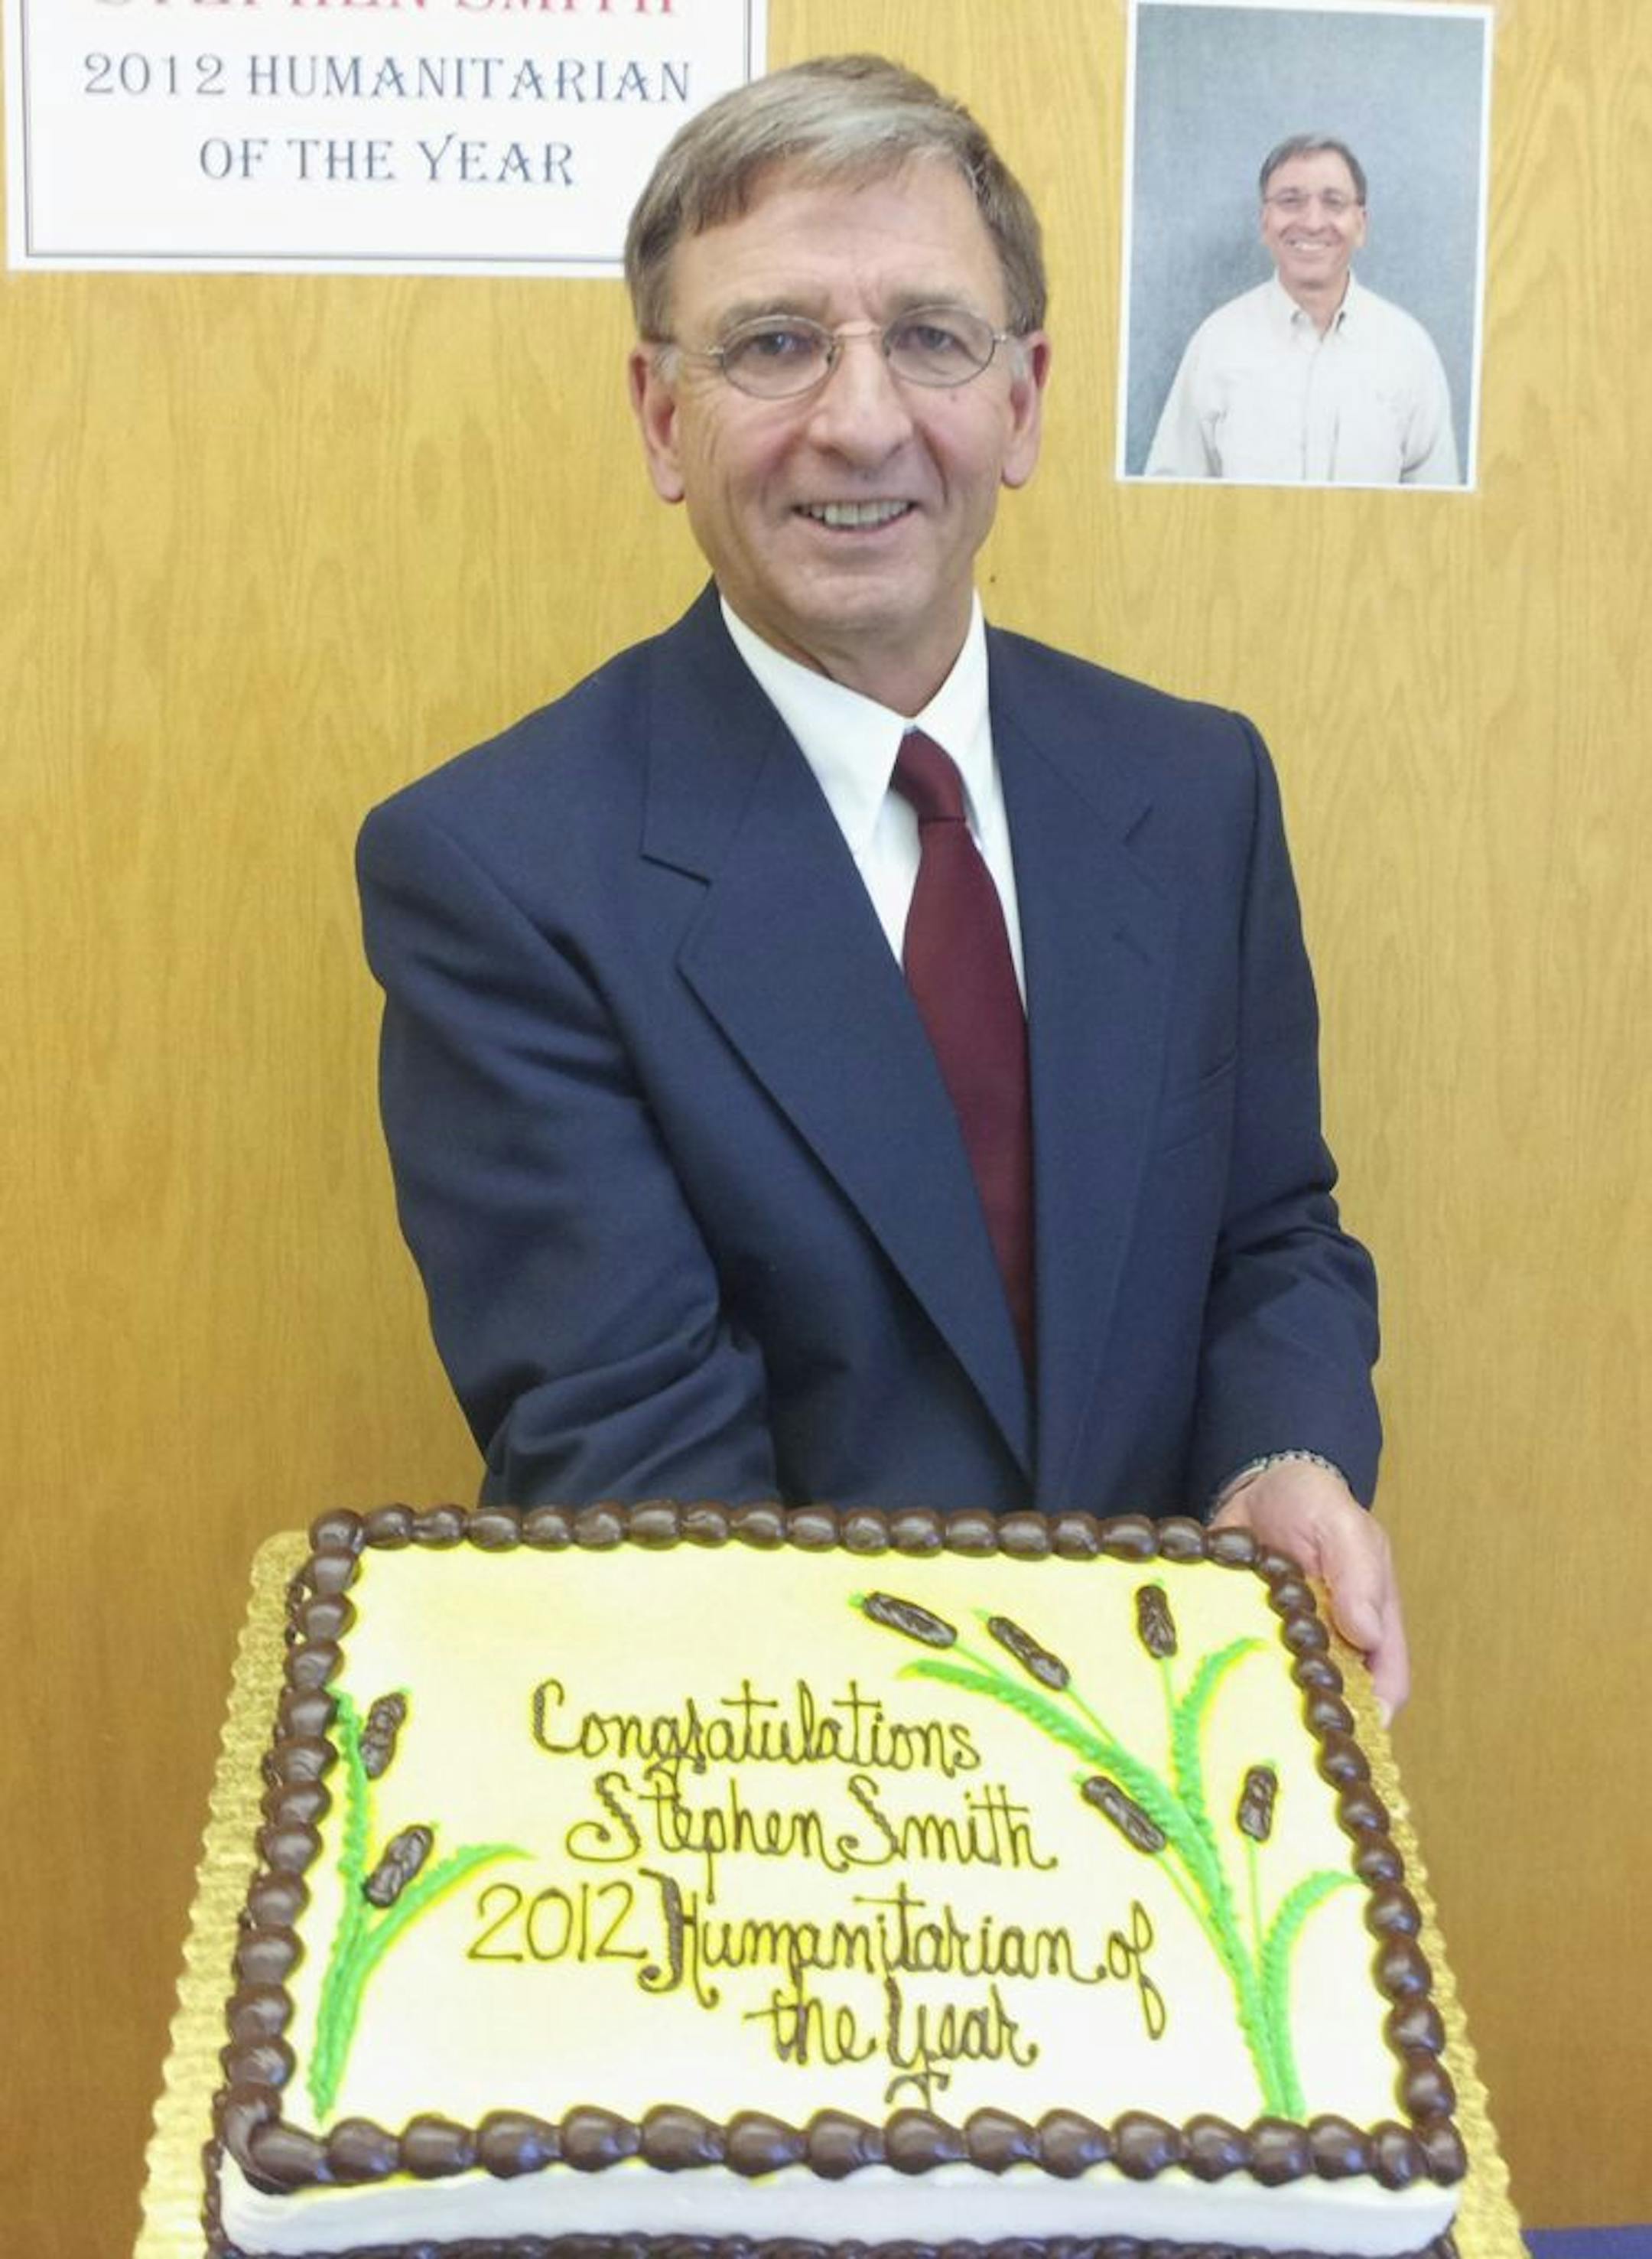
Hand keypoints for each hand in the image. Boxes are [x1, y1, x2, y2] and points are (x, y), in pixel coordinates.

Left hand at [1211, 1460, 1409, 1720]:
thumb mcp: (1342, 1527)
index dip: (1369, 1718)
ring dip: (1260, 1699)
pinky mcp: (1247, 1635)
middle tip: (1272, 1727)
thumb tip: (1366, 1634)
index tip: (1336, 1736)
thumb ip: (1357, 1575)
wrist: (1260, 1484)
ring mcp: (1288, 1645)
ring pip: (1281, 1693)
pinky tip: (1200, 1671)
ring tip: (1232, 1702)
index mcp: (1372, 1625)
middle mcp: (1332, 1645)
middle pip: (1332, 1703)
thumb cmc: (1316, 1504)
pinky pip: (1237, 1664)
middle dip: (1308, 1723)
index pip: (1385, 1688)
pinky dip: (1222, 1668)